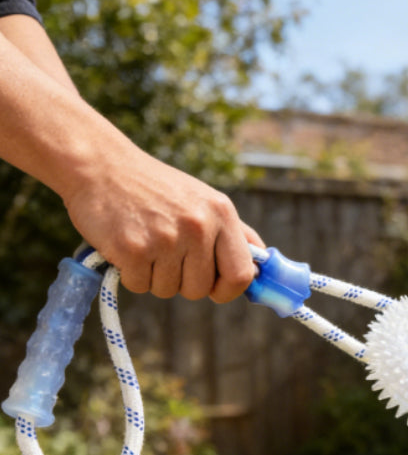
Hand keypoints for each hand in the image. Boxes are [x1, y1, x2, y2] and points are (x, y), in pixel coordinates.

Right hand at [63, 148, 263, 301]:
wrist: (99, 164)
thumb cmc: (155, 188)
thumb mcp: (204, 200)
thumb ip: (235, 234)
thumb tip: (261, 266)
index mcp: (221, 214)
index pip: (241, 275)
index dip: (227, 290)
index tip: (214, 287)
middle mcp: (198, 225)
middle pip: (200, 289)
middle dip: (182, 281)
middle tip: (165, 253)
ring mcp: (166, 238)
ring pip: (169, 290)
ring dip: (155, 277)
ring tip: (145, 242)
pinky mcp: (133, 248)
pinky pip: (141, 286)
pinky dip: (131, 274)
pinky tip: (126, 246)